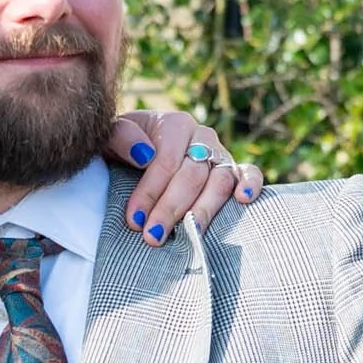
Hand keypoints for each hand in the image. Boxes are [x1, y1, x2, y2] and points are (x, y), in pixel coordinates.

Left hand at [108, 112, 263, 243]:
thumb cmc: (123, 147)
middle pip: (192, 175)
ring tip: (192, 234)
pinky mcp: (232, 171)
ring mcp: (220, 154)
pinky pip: (248, 173)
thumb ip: (121, 138)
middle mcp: (202, 138)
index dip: (151, 192)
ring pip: (220, 181)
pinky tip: (243, 200)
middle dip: (172, 208)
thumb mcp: (111, 137)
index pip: (167, 162)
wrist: (135, 150)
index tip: (135, 220)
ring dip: (204, 210)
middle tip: (153, 236)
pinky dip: (250, 184)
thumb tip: (144, 155)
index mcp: (174, 125)